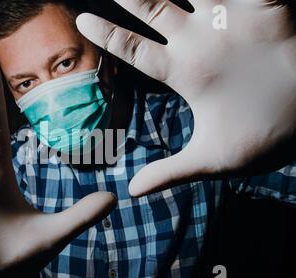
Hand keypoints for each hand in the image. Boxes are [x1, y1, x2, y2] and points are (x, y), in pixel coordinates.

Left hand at [77, 0, 295, 195]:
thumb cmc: (264, 140)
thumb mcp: (212, 159)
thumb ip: (171, 171)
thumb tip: (132, 191)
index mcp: (185, 72)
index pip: (136, 49)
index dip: (109, 35)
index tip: (81, 22)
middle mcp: (202, 43)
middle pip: (154, 8)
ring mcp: (230, 22)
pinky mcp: (264, 8)